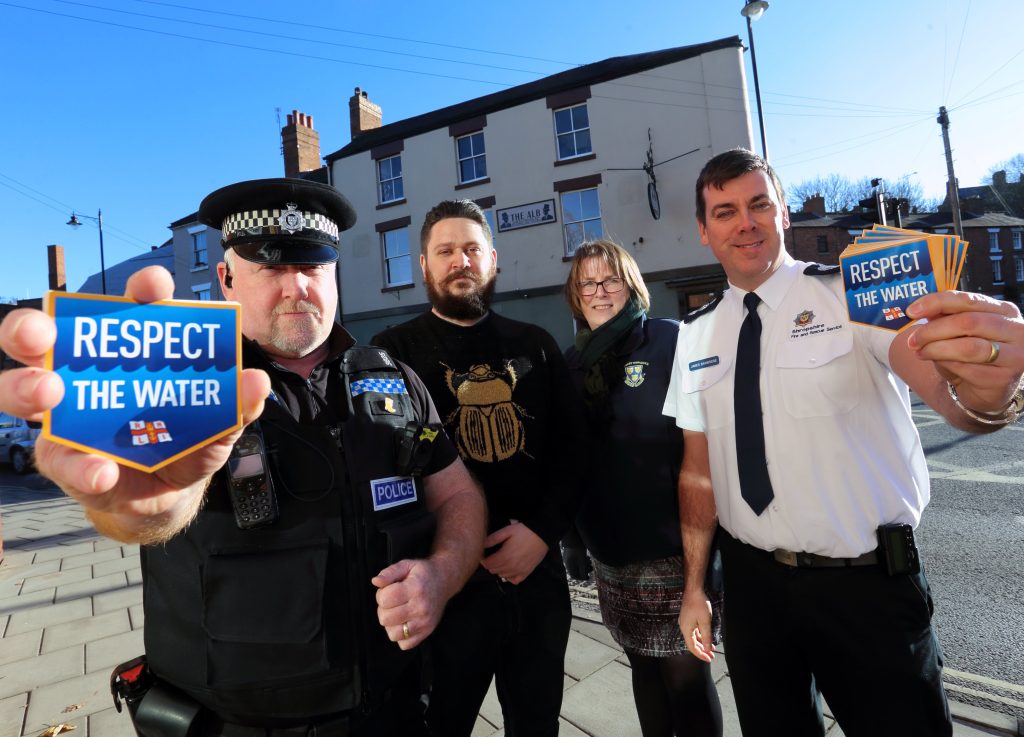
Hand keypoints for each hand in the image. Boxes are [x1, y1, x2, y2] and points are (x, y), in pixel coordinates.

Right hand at [0, 266, 270, 541]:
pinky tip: (102, 472)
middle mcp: (88, 372)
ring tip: (50, 391)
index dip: (142, 290)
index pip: (133, 307)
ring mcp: (66, 414)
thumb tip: (256, 382)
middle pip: (45, 336)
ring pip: (22, 390)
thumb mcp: (220, 425)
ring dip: (27, 386)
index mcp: (134, 351)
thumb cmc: (188, 441)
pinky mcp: (61, 458)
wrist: (169, 497)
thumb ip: (237, 405)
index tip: (152, 286)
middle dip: (34, 327)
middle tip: (44, 332)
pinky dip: (82, 466)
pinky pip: (60, 459)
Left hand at [372, 558, 445, 649]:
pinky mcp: (427, 632)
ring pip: (393, 634)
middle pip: (385, 618)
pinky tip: (404, 622)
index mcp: (415, 588)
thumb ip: (389, 572)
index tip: (389, 590)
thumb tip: (375, 581)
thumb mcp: (406, 565)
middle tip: (393, 602)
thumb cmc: (421, 573)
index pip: (384, 599)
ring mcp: (425, 623)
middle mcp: (421, 608)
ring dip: (390, 624)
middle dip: (384, 609)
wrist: (444, 581)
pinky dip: (400, 635)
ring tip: (397, 612)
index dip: (381, 594)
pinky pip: (404, 644)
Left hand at [481, 520, 548, 583]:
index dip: (482, 560)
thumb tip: (481, 544)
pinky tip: (509, 570)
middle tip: (491, 556)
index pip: (488, 564)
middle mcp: (511, 566)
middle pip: (493, 570)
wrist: (542, 534)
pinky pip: (514, 580)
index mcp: (505, 556)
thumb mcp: (507, 531)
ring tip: (500, 561)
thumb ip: (493, 538)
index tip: (483, 555)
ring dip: (498, 570)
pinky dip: (509, 577)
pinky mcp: (527, 572)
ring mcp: (519, 570)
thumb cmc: (524, 531)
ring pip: (502, 576)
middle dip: (490, 564)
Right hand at [561, 544, 591, 580]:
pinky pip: (576, 560)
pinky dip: (582, 560)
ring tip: (590, 561)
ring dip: (584, 565)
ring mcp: (568, 557)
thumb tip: (585, 578)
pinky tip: (587, 557)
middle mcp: (567, 562)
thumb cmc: (578, 548)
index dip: (582, 577)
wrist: (573, 536)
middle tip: (591, 568)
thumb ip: (583, 570)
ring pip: (577, 564)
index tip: (589, 576)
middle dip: (584, 570)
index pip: (574, 576)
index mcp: (569, 565)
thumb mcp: (582, 560)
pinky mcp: (570, 552)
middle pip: (576, 570)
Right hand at [678, 588, 715, 662]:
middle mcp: (684, 628)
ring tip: (711, 649)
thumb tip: (708, 649)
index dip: (700, 655)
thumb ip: (706, 637)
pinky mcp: (689, 619)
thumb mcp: (705, 622)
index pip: (692, 647)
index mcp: (686, 630)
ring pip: (694, 637)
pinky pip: (694, 631)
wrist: (693, 590)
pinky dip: (701, 636)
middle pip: (692, 643)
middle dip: (702, 650)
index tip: (709, 659)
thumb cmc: (699, 604)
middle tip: (711, 656)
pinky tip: (707, 638)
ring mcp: (686, 623)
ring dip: (702, 644)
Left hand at [906, 291, 1023, 411]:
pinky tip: (936, 363)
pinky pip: (967, 368)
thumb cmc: (972, 355)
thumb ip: (944, 317)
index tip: (911, 311)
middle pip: (968, 322)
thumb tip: (918, 310)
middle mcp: (1014, 329)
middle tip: (913, 339)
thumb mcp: (959, 331)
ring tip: (920, 351)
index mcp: (1003, 310)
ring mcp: (1014, 354)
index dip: (936, 303)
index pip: (968, 299)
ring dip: (936, 349)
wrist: (986, 389)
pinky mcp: (1004, 377)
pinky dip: (945, 364)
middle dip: (933, 330)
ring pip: (968, 347)